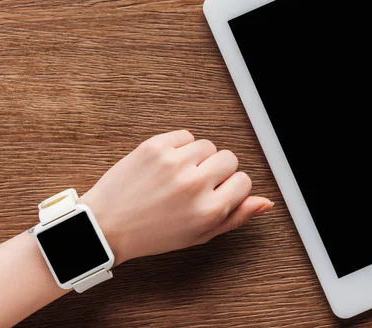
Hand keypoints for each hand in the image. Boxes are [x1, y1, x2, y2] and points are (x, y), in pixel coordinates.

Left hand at [80, 130, 273, 264]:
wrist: (106, 225)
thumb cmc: (152, 234)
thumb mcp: (199, 235)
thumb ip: (235, 217)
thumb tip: (265, 202)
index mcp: (208, 210)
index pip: (243, 181)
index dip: (231, 187)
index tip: (216, 193)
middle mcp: (194, 184)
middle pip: (229, 158)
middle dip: (217, 170)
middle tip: (196, 184)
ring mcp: (174, 162)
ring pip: (208, 145)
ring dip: (198, 158)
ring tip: (178, 175)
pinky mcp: (155, 146)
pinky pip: (185, 135)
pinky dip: (180, 146)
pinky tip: (167, 164)